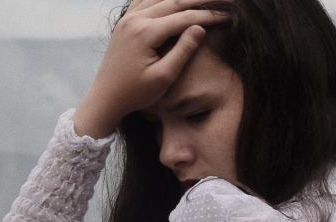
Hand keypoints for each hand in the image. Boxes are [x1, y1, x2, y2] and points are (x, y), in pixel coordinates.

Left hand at [72, 0, 227, 138]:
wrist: (105, 98)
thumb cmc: (135, 93)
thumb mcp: (163, 77)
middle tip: (227, 0)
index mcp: (145, 33)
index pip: (185, 17)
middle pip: (176, 0)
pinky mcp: (125, 21)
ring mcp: (128, 18)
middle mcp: (135, 19)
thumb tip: (200, 28)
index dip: (210, 15)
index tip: (229, 15)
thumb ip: (183, 51)